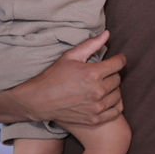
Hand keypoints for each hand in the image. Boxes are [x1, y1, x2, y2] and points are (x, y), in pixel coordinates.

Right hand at [0, 32, 124, 125]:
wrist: (34, 104)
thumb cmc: (49, 77)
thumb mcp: (66, 57)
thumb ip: (88, 45)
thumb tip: (107, 34)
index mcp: (90, 72)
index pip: (119, 63)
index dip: (118, 60)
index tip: (113, 60)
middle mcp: (95, 90)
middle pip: (120, 79)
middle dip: (114, 75)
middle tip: (103, 73)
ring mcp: (95, 107)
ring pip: (119, 95)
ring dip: (113, 91)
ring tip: (100, 87)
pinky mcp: (94, 119)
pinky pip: (115, 110)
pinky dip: (111, 106)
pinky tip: (100, 101)